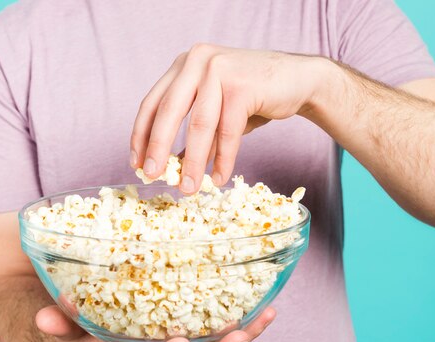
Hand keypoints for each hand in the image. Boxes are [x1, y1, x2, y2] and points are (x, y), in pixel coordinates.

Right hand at [35, 301, 275, 341]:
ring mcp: (171, 341)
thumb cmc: (73, 326)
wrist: (82, 328)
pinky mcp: (183, 327)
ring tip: (267, 316)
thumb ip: (58, 324)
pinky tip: (263, 306)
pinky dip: (240, 320)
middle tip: (239, 337)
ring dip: (241, 335)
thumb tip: (48, 317)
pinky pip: (214, 328)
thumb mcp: (61, 326)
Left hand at [130, 44, 323, 192]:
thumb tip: (171, 166)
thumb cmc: (253, 96)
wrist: (297, 80)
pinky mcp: (242, 85)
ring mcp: (220, 69)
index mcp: (184, 65)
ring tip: (189, 187)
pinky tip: (220, 177)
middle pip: (169, 111)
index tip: (137, 163)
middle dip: (158, 148)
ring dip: (193, 161)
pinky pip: (228, 130)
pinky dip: (223, 158)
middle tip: (152, 176)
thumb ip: (194, 133)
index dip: (141, 135)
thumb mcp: (217, 112)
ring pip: (200, 124)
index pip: (152, 103)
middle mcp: (197, 61)